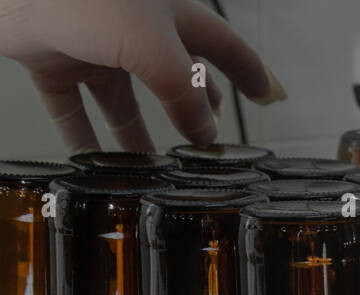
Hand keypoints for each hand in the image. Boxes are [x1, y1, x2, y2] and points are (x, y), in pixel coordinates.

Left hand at [0, 0, 283, 152]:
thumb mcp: (155, 48)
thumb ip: (186, 94)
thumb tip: (204, 133)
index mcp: (168, 12)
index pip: (223, 45)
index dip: (249, 72)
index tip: (268, 96)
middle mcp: (133, 27)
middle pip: (174, 77)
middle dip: (193, 111)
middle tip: (209, 144)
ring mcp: (90, 42)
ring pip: (121, 100)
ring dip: (137, 138)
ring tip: (155, 173)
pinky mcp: (50, 57)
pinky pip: (71, 108)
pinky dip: (83, 140)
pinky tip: (95, 166)